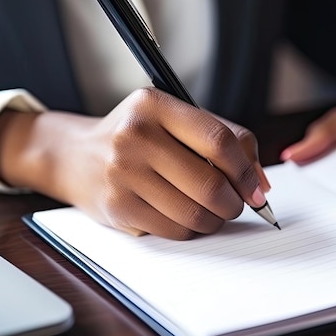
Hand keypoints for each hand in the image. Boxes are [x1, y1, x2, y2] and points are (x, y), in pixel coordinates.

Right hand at [0, 88, 268, 238]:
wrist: (74, 156)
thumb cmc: (135, 136)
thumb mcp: (172, 120)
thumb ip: (222, 139)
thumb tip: (260, 183)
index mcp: (154, 105)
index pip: (218, 140)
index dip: (246, 170)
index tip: (257, 188)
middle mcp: (135, 136)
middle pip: (209, 183)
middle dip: (234, 202)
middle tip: (236, 204)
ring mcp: (122, 173)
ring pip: (194, 213)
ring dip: (214, 220)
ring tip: (212, 211)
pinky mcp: (117, 206)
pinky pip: (173, 230)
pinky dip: (190, 229)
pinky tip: (184, 217)